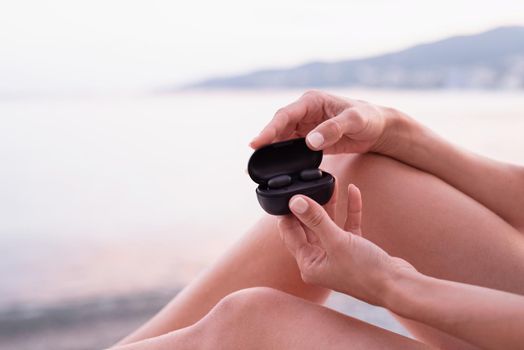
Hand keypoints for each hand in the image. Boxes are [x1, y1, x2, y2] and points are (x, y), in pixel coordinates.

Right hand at [250, 90, 408, 155]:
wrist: (377, 129)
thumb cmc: (367, 118)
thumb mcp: (353, 121)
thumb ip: (332, 129)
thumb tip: (309, 142)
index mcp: (311, 101)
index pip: (284, 115)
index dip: (268, 130)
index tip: (255, 144)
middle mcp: (304, 113)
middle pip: (278, 128)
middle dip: (264, 143)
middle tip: (252, 162)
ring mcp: (305, 127)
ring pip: (282, 139)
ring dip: (271, 152)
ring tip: (257, 169)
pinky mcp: (309, 140)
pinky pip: (291, 149)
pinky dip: (282, 158)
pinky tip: (275, 170)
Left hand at [278, 184, 414, 305]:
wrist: (398, 285)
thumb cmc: (366, 271)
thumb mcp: (336, 241)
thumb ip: (315, 220)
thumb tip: (295, 202)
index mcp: (309, 264)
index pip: (290, 234)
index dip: (289, 213)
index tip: (289, 193)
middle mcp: (320, 261)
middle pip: (308, 227)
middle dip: (310, 205)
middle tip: (309, 185)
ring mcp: (336, 255)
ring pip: (328, 224)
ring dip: (330, 204)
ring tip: (330, 184)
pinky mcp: (354, 250)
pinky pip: (347, 225)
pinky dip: (350, 210)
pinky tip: (353, 191)